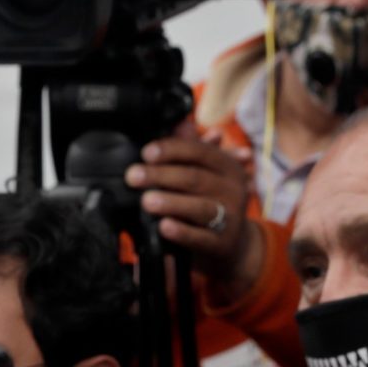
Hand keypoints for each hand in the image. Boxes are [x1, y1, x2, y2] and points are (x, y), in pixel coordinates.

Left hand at [128, 125, 260, 292]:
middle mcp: (234, 190)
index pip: (200, 152)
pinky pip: (201, 238)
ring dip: (171, 203)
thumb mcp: (205, 174)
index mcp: (228, 167)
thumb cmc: (210, 201)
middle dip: (161, 176)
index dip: (172, 150)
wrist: (230, 245)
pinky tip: (163, 227)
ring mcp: (231, 219)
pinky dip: (182, 233)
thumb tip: (178, 122)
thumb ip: (191, 148)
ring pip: (199, 208)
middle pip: (195, 179)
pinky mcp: (223, 244)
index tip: (146, 153)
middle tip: (133, 176)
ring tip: (146, 201)